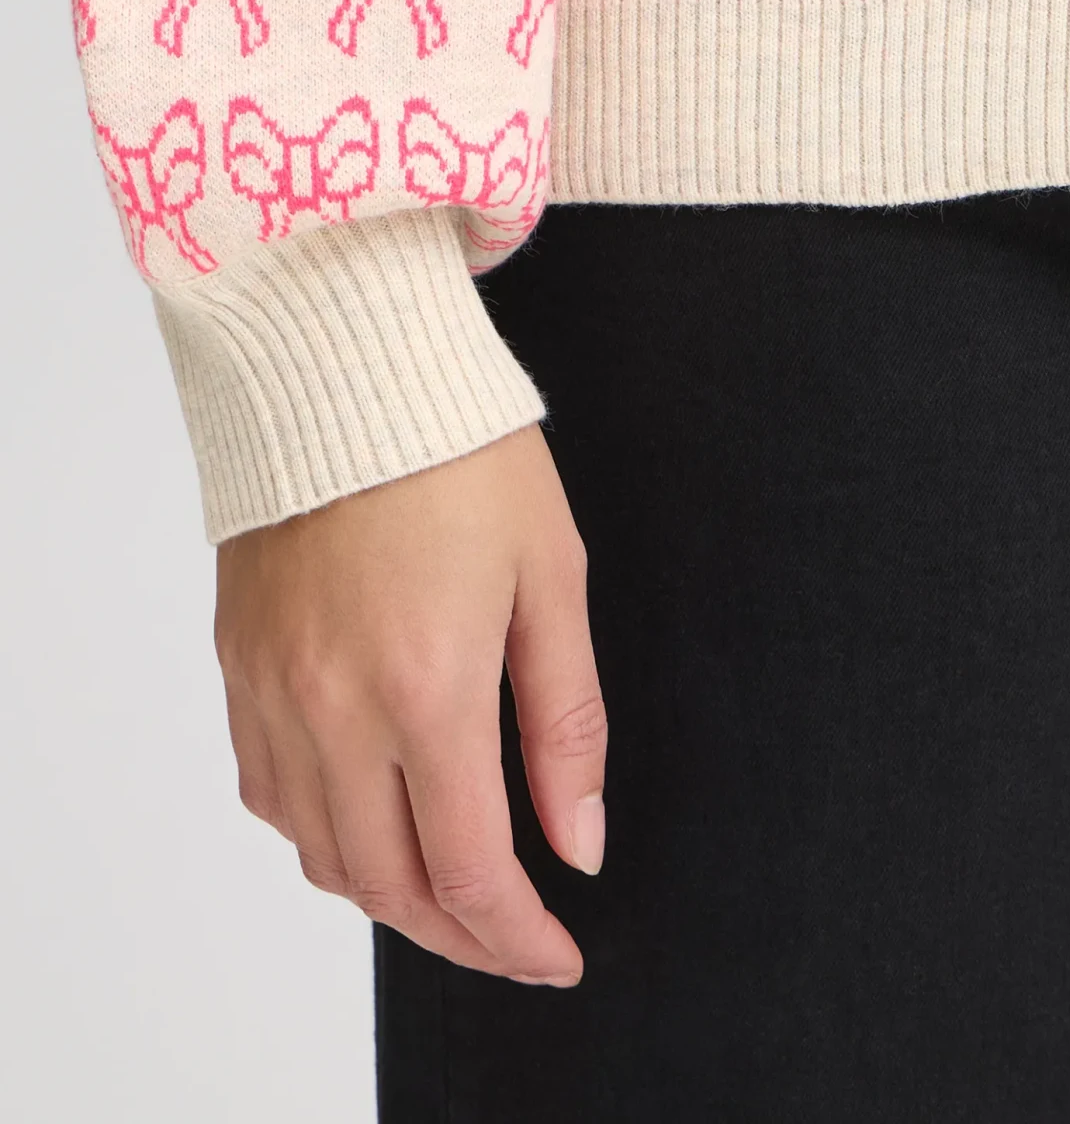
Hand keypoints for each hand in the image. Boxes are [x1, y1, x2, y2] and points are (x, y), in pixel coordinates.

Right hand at [214, 425, 603, 984]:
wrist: (344, 363)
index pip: (468, 868)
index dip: (516, 936)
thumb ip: (567, 723)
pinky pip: (272, 795)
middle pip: (389, 885)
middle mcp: (336, 706)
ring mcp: (275, 691)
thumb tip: (580, 843)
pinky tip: (372, 815)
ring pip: (321, 853)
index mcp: (427, 686)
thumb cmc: (463, 453)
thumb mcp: (551, 577)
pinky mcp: (239, 666)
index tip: (557, 956)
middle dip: (460, 934)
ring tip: (454, 888)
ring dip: (390, 895)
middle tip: (515, 937)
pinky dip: (324, 833)